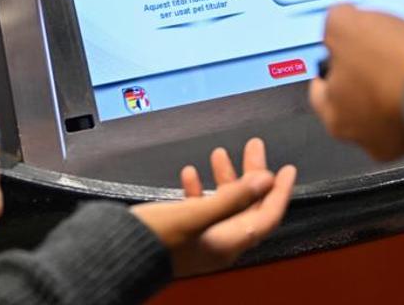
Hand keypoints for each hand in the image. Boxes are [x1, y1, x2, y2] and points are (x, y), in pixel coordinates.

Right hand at [132, 138, 295, 276]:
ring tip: (219, 153)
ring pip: (224, 204)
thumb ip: (233, 196)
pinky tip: (191, 174)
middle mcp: (219, 242)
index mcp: (229, 242)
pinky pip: (200, 209)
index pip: (267, 215)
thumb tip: (264, 180)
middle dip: (251, 174)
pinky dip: (200, 189)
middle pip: (247, 205)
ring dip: (224, 177)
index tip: (287, 169)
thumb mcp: (198, 213)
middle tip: (252, 147)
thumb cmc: (157, 240)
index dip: (280, 191)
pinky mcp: (184, 234)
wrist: (117, 255)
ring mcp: (202, 239)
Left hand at [309, 5, 403, 160]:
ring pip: (396, 92)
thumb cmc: (393, 65)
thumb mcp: (343, 23)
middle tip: (379, 44)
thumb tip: (339, 19)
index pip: (320, 90)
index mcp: (337, 116)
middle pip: (361, 92)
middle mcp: (368, 135)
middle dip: (370, 64)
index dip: (328, 62)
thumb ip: (334, 22)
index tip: (336, 51)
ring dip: (403, 68)